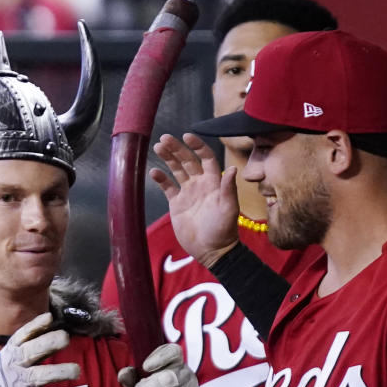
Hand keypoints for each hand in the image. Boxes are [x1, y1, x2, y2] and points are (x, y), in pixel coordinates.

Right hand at [0, 312, 78, 386]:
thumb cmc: (5, 376)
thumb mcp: (11, 357)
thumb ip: (30, 345)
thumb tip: (53, 327)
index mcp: (10, 351)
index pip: (22, 335)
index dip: (35, 326)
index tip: (49, 318)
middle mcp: (13, 364)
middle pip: (30, 351)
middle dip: (48, 343)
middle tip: (65, 338)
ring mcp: (18, 382)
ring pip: (39, 375)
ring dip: (59, 372)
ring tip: (76, 370)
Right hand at [151, 133, 239, 267]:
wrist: (211, 250)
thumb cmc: (224, 230)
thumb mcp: (229, 209)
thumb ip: (228, 189)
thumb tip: (232, 168)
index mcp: (213, 182)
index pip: (206, 158)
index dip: (197, 146)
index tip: (187, 136)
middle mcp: (200, 184)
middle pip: (188, 160)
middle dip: (177, 148)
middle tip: (164, 138)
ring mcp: (188, 193)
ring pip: (176, 170)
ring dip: (168, 158)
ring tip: (158, 147)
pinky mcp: (177, 203)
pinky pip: (167, 187)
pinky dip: (161, 178)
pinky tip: (154, 171)